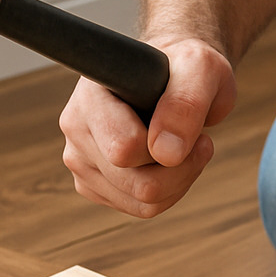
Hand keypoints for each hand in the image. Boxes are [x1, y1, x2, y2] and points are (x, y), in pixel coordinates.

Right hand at [59, 37, 236, 217]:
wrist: (174, 76)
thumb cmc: (185, 67)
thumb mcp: (199, 68)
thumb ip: (186, 103)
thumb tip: (166, 154)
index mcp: (91, 96)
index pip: (125, 148)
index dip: (169, 148)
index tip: (191, 128)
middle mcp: (75, 128)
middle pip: (140, 185)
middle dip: (182, 169)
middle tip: (198, 139)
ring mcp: (80, 160)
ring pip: (143, 203)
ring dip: (179, 181)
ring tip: (183, 146)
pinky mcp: (93, 184)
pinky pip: (141, 209)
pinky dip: (168, 192)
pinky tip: (169, 162)